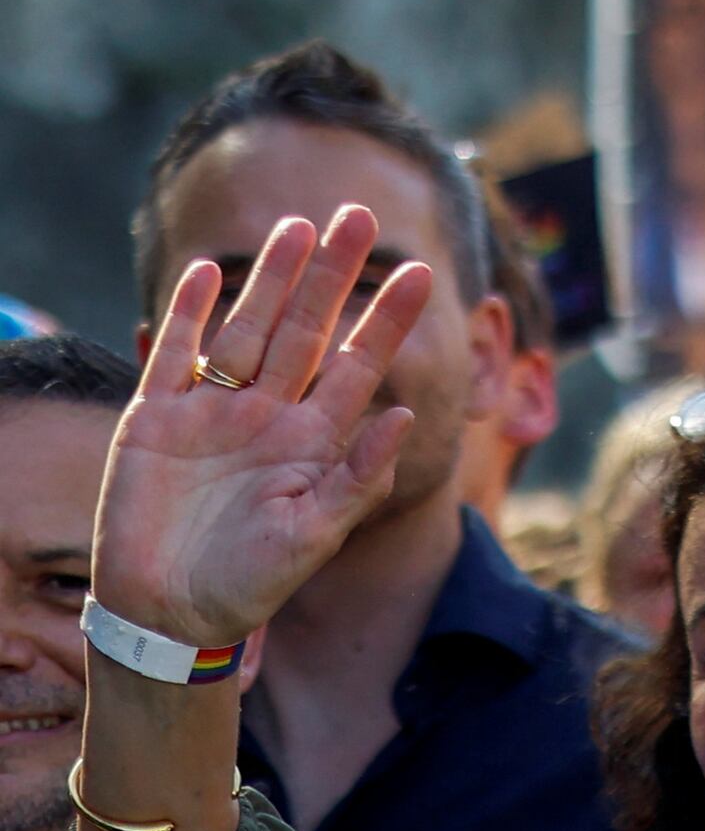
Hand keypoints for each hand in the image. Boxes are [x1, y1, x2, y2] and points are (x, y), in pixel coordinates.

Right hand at [97, 209, 435, 646]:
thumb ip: (357, 479)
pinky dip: (184, 314)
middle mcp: (267, 415)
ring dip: (271, 279)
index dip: (386, 319)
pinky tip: (202, 271)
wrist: (171, 616)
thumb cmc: (249, 585)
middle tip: (359, 214)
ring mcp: (211, 413)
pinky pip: (173, 355)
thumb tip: (402, 418)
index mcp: (313, 440)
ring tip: (298, 226)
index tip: (422, 272)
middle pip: (306, 329)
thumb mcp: (314, 537)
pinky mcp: (155, 420)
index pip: (359, 365)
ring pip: (246, 328)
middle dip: (333, 275)